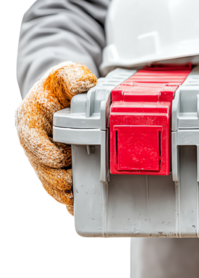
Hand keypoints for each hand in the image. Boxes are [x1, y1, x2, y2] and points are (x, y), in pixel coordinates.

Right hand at [15, 62, 96, 216]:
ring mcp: (41, 155)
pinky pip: (56, 184)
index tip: (62, 158)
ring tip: (77, 199)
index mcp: (29, 119)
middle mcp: (32, 141)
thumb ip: (75, 78)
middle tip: (74, 184)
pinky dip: (66, 196)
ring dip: (61, 192)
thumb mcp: (67, 74)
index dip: (45, 152)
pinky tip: (77, 206)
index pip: (31, 140)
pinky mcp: (52, 164)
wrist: (58, 93)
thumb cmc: (61, 84)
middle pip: (39, 166)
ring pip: (47, 180)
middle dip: (56, 178)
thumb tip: (85, 86)